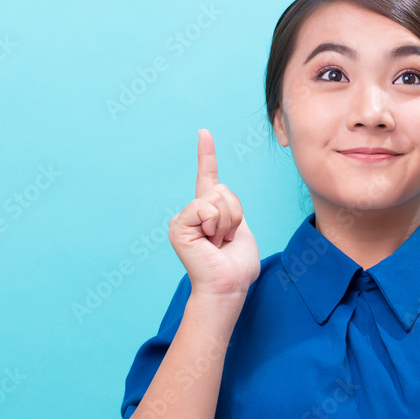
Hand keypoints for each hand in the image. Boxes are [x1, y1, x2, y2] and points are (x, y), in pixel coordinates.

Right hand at [168, 128, 260, 298]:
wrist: (229, 286)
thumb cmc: (237, 265)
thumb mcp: (240, 229)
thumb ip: (232, 209)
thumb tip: (223, 194)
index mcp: (209, 211)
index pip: (208, 176)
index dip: (206, 154)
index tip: (204, 133)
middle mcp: (193, 212)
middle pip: (223, 189)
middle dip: (235, 213)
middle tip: (227, 239)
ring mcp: (183, 219)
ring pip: (216, 198)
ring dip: (228, 222)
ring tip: (220, 243)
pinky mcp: (179, 227)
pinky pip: (205, 208)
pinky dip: (215, 224)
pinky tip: (210, 242)